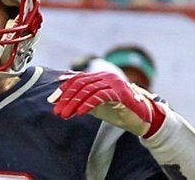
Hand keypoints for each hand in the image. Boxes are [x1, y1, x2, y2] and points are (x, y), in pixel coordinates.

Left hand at [48, 72, 164, 136]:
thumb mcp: (96, 105)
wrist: (143, 119)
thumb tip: (60, 100)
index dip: (63, 89)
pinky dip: (87, 104)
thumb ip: (81, 100)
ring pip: (88, 90)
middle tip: (56, 110)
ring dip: (74, 103)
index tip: (52, 100)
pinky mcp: (120, 92)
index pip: (77, 79)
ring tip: (64, 114)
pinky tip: (79, 112)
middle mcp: (105, 76)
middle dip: (66, 98)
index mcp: (99, 77)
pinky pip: (99, 96)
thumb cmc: (119, 111)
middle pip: (80, 84)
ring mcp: (113, 82)